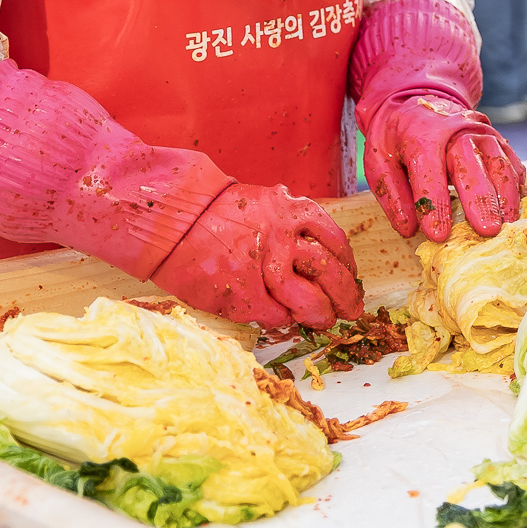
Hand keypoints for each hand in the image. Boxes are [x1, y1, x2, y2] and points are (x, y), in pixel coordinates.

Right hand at [151, 182, 362, 332]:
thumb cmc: (220, 215)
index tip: (350, 277)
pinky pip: (275, 316)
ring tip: (323, 321)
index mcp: (293, 211)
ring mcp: (264, 268)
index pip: (335, 243)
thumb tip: (318, 260)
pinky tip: (281, 316)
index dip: (347, 266)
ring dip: (320, 314)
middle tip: (350, 310)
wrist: (176, 220)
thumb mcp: (266, 206)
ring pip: (309, 300)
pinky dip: (281, 319)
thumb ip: (292, 228)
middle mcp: (285, 237)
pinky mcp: (244, 295)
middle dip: (345, 295)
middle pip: (330, 273)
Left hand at [349, 0, 524, 241]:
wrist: (416, 98)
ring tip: (508, 223)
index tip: (438, 235)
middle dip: (480, 199)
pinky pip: (510, 159)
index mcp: (421, 134)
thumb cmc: (396, 135)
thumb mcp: (379, 159)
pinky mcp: (495, 136)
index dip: (433, 204)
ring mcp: (480, 130)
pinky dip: (514, 182)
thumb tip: (408, 228)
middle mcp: (455, 129)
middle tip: (487, 231)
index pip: (429, 171)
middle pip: (471, 164)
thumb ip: (392, 194)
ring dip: (505, 193)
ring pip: (497, 160)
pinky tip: (513, 206)